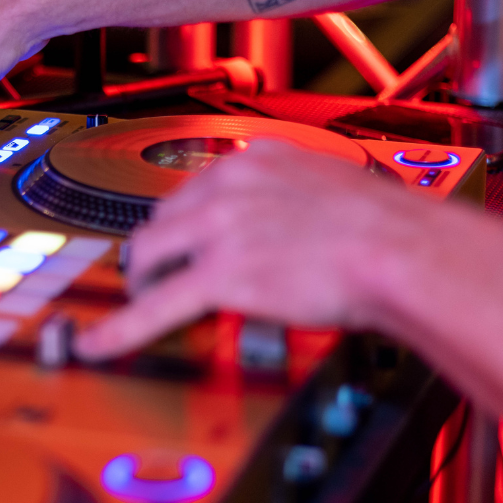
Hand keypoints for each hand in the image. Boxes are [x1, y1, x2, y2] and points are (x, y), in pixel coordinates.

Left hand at [75, 139, 432, 359]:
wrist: (403, 250)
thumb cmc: (387, 227)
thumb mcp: (333, 189)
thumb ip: (296, 198)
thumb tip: (289, 223)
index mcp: (257, 159)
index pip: (195, 188)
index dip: (181, 222)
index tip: (177, 238)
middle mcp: (228, 185)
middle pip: (162, 219)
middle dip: (155, 251)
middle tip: (153, 275)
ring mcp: (218, 228)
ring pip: (148, 256)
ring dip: (141, 282)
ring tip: (141, 301)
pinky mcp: (219, 275)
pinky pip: (154, 306)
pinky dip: (121, 328)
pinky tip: (98, 343)